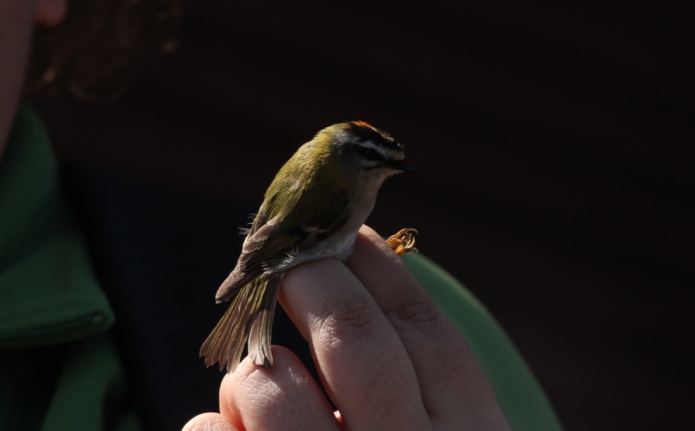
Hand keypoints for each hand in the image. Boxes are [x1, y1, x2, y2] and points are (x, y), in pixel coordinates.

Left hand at [183, 225, 510, 429]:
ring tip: (259, 379)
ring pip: (273, 390)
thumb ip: (418, 398)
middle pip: (354, 342)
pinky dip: (211, 428)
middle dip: (312, 285)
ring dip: (255, 369)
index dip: (385, 272)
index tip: (349, 234)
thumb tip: (354, 300)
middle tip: (287, 265)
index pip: (427, 334)